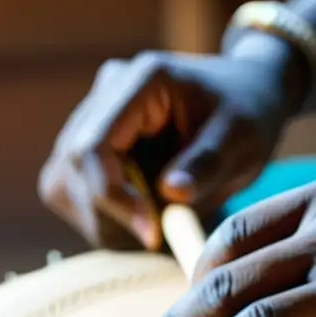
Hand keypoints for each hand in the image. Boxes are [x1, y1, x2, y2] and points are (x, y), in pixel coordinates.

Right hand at [38, 35, 305, 249]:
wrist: (248, 98)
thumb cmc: (250, 114)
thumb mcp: (243, 138)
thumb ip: (208, 162)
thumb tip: (170, 191)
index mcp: (142, 80)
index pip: (94, 145)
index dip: (113, 196)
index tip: (152, 232)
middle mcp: (106, 92)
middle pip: (74, 168)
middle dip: (112, 213)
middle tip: (163, 235)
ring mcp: (91, 116)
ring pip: (65, 184)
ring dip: (106, 218)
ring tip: (159, 223)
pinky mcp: (88, 142)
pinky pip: (71, 190)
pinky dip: (103, 216)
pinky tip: (144, 215)